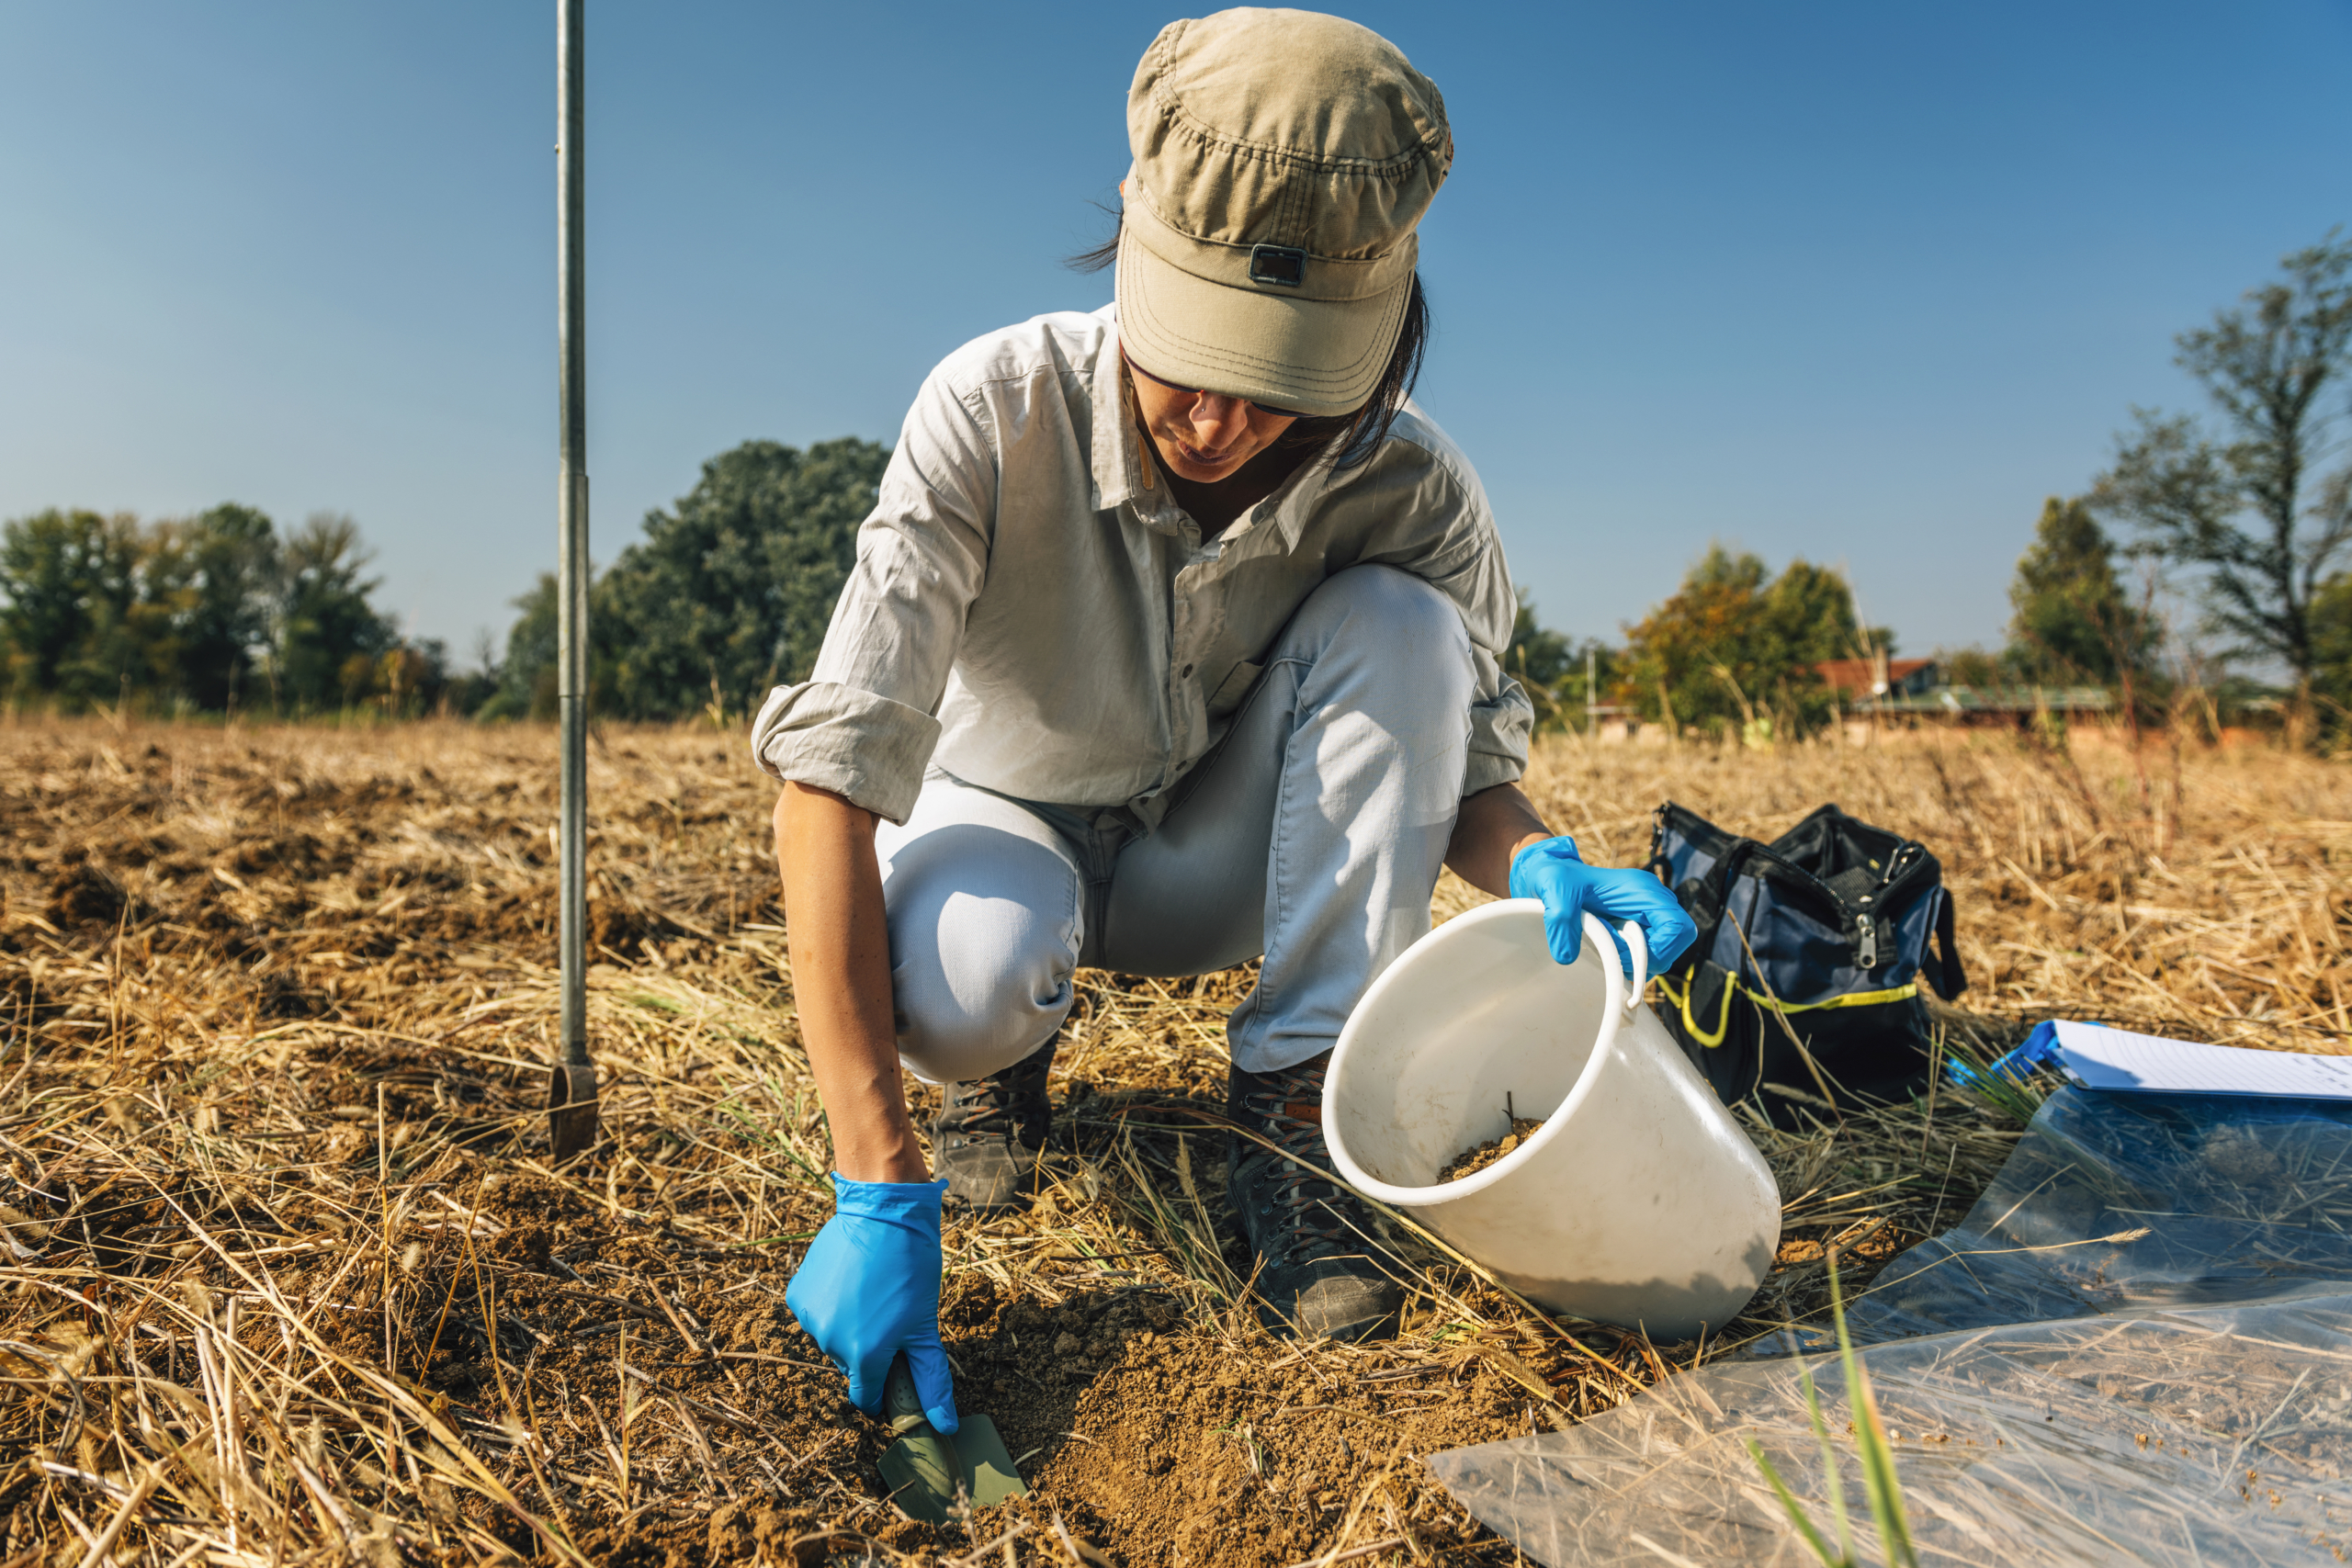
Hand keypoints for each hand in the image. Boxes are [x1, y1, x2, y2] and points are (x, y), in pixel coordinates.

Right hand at [785, 1174, 958, 1432]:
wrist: (882, 1213)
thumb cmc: (910, 1269)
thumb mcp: (925, 1326)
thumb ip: (931, 1380)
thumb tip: (945, 1427)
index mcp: (863, 1357)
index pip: (866, 1397)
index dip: (883, 1388)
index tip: (895, 1366)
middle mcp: (829, 1343)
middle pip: (851, 1365)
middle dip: (869, 1350)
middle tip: (890, 1316)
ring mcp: (809, 1317)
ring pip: (832, 1339)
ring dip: (848, 1326)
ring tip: (870, 1293)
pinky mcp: (797, 1293)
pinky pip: (815, 1314)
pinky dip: (830, 1305)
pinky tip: (849, 1281)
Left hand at [1509, 835, 1696, 976]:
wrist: (1549, 873)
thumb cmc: (1555, 877)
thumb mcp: (1555, 893)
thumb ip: (1561, 921)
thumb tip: (1567, 957)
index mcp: (1642, 890)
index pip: (1680, 928)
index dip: (1661, 951)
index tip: (1626, 956)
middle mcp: (1652, 900)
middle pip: (1675, 945)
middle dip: (1647, 960)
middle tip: (1613, 956)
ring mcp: (1647, 912)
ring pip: (1663, 951)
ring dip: (1637, 961)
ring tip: (1606, 950)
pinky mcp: (1638, 923)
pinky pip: (1648, 951)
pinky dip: (1631, 960)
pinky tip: (1607, 951)